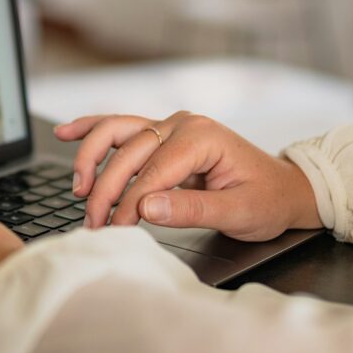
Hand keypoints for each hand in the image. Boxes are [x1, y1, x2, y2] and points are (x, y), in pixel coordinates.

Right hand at [54, 112, 321, 240]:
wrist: (285, 189)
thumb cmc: (267, 199)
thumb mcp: (239, 212)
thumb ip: (192, 210)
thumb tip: (146, 206)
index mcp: (202, 137)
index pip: (152, 171)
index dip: (128, 202)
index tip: (115, 229)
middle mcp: (182, 124)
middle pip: (128, 151)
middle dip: (105, 189)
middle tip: (94, 223)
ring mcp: (170, 125)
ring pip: (116, 131)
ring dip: (91, 157)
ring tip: (78, 189)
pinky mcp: (161, 134)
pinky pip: (120, 128)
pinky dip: (92, 129)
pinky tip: (66, 132)